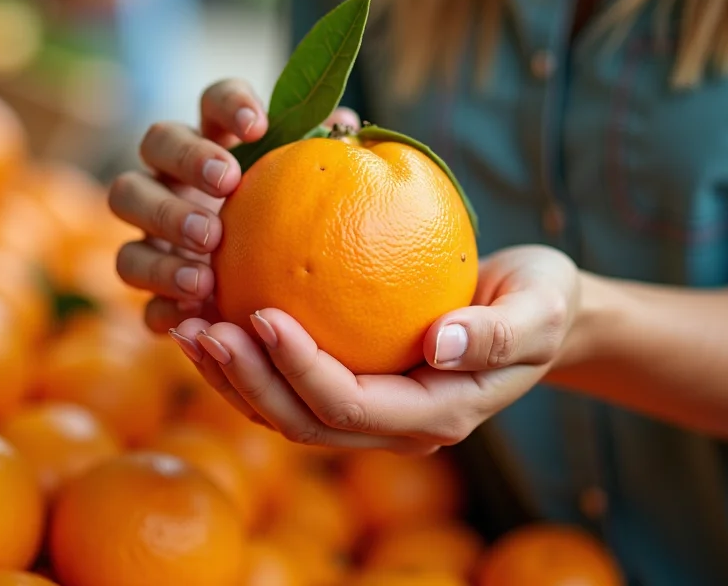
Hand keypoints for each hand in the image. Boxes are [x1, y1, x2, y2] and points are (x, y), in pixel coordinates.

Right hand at [109, 78, 357, 331]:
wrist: (268, 304)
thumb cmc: (295, 232)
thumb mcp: (308, 197)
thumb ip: (320, 163)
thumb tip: (348, 124)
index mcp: (219, 143)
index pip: (213, 102)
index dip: (230, 104)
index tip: (259, 125)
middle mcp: (174, 175)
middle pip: (156, 140)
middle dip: (187, 159)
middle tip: (226, 186)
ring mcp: (151, 226)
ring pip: (126, 202)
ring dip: (164, 225)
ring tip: (206, 258)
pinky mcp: (149, 284)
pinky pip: (137, 287)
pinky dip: (161, 300)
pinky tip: (195, 313)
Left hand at [169, 246, 581, 453]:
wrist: (538, 311)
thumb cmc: (542, 300)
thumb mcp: (538, 308)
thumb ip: (495, 332)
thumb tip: (439, 343)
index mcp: (436, 415)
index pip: (350, 405)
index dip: (299, 368)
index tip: (261, 312)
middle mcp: (396, 427)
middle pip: (303, 422)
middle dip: (245, 380)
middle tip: (199, 325)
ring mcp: (373, 412)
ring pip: (284, 412)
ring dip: (230, 374)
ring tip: (185, 324)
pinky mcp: (355, 386)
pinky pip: (288, 383)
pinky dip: (246, 357)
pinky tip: (213, 312)